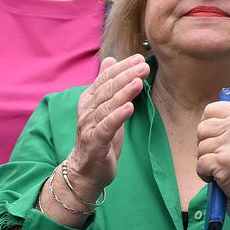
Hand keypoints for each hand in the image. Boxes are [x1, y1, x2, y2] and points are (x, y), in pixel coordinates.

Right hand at [65, 55, 149, 193]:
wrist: (86, 170)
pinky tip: (129, 107)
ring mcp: (89, 126)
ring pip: (107, 105)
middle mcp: (87, 111)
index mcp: (89, 100)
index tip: (140, 58)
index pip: (106, 79)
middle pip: (107, 89)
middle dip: (126, 75)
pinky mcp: (95, 142)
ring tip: (138, 81)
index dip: (122, 67)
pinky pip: (106, 127)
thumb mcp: (104, 108)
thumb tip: (111, 60)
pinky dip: (118, 116)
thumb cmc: (99, 137)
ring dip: (124, 92)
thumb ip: (107, 85)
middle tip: (144, 65)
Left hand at [196, 76, 229, 208]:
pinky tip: (221, 175)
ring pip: (200, 147)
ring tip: (225, 165)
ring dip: (207, 161)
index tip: (224, 138)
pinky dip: (206, 174)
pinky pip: (200, 164)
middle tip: (226, 154)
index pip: (210, 110)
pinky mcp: (223, 161)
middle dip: (208, 145)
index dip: (212, 127)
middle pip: (201, 129)